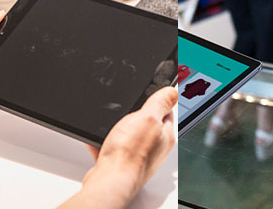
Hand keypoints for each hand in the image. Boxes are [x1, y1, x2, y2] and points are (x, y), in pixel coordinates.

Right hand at [80, 87, 178, 204]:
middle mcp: (154, 147)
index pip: (167, 111)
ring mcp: (138, 156)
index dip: (157, 100)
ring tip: (110, 127)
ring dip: (117, 129)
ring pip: (128, 135)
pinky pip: (112, 147)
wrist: (109, 181)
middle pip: (146, 123)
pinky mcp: (121, 163)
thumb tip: (173, 92)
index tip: (148, 94)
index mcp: (165, 135)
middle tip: (125, 111)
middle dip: (133, 115)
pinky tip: (99, 140)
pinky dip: (104, 142)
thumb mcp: (147, 118)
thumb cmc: (130, 155)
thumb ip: (160, 103)